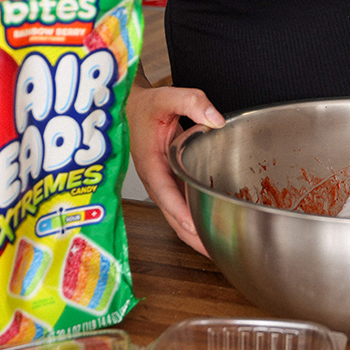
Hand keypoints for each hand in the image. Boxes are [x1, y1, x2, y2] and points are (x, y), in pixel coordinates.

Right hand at [126, 84, 223, 255]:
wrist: (129, 109)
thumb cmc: (144, 107)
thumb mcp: (166, 97)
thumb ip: (191, 102)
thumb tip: (216, 120)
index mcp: (150, 163)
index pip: (165, 193)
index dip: (181, 212)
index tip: (196, 228)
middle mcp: (155, 180)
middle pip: (173, 217)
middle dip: (194, 237)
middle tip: (218, 252)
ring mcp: (161, 186)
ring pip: (177, 219)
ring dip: (196, 235)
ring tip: (220, 250)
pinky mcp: (169, 186)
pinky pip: (182, 210)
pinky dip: (196, 224)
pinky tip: (213, 231)